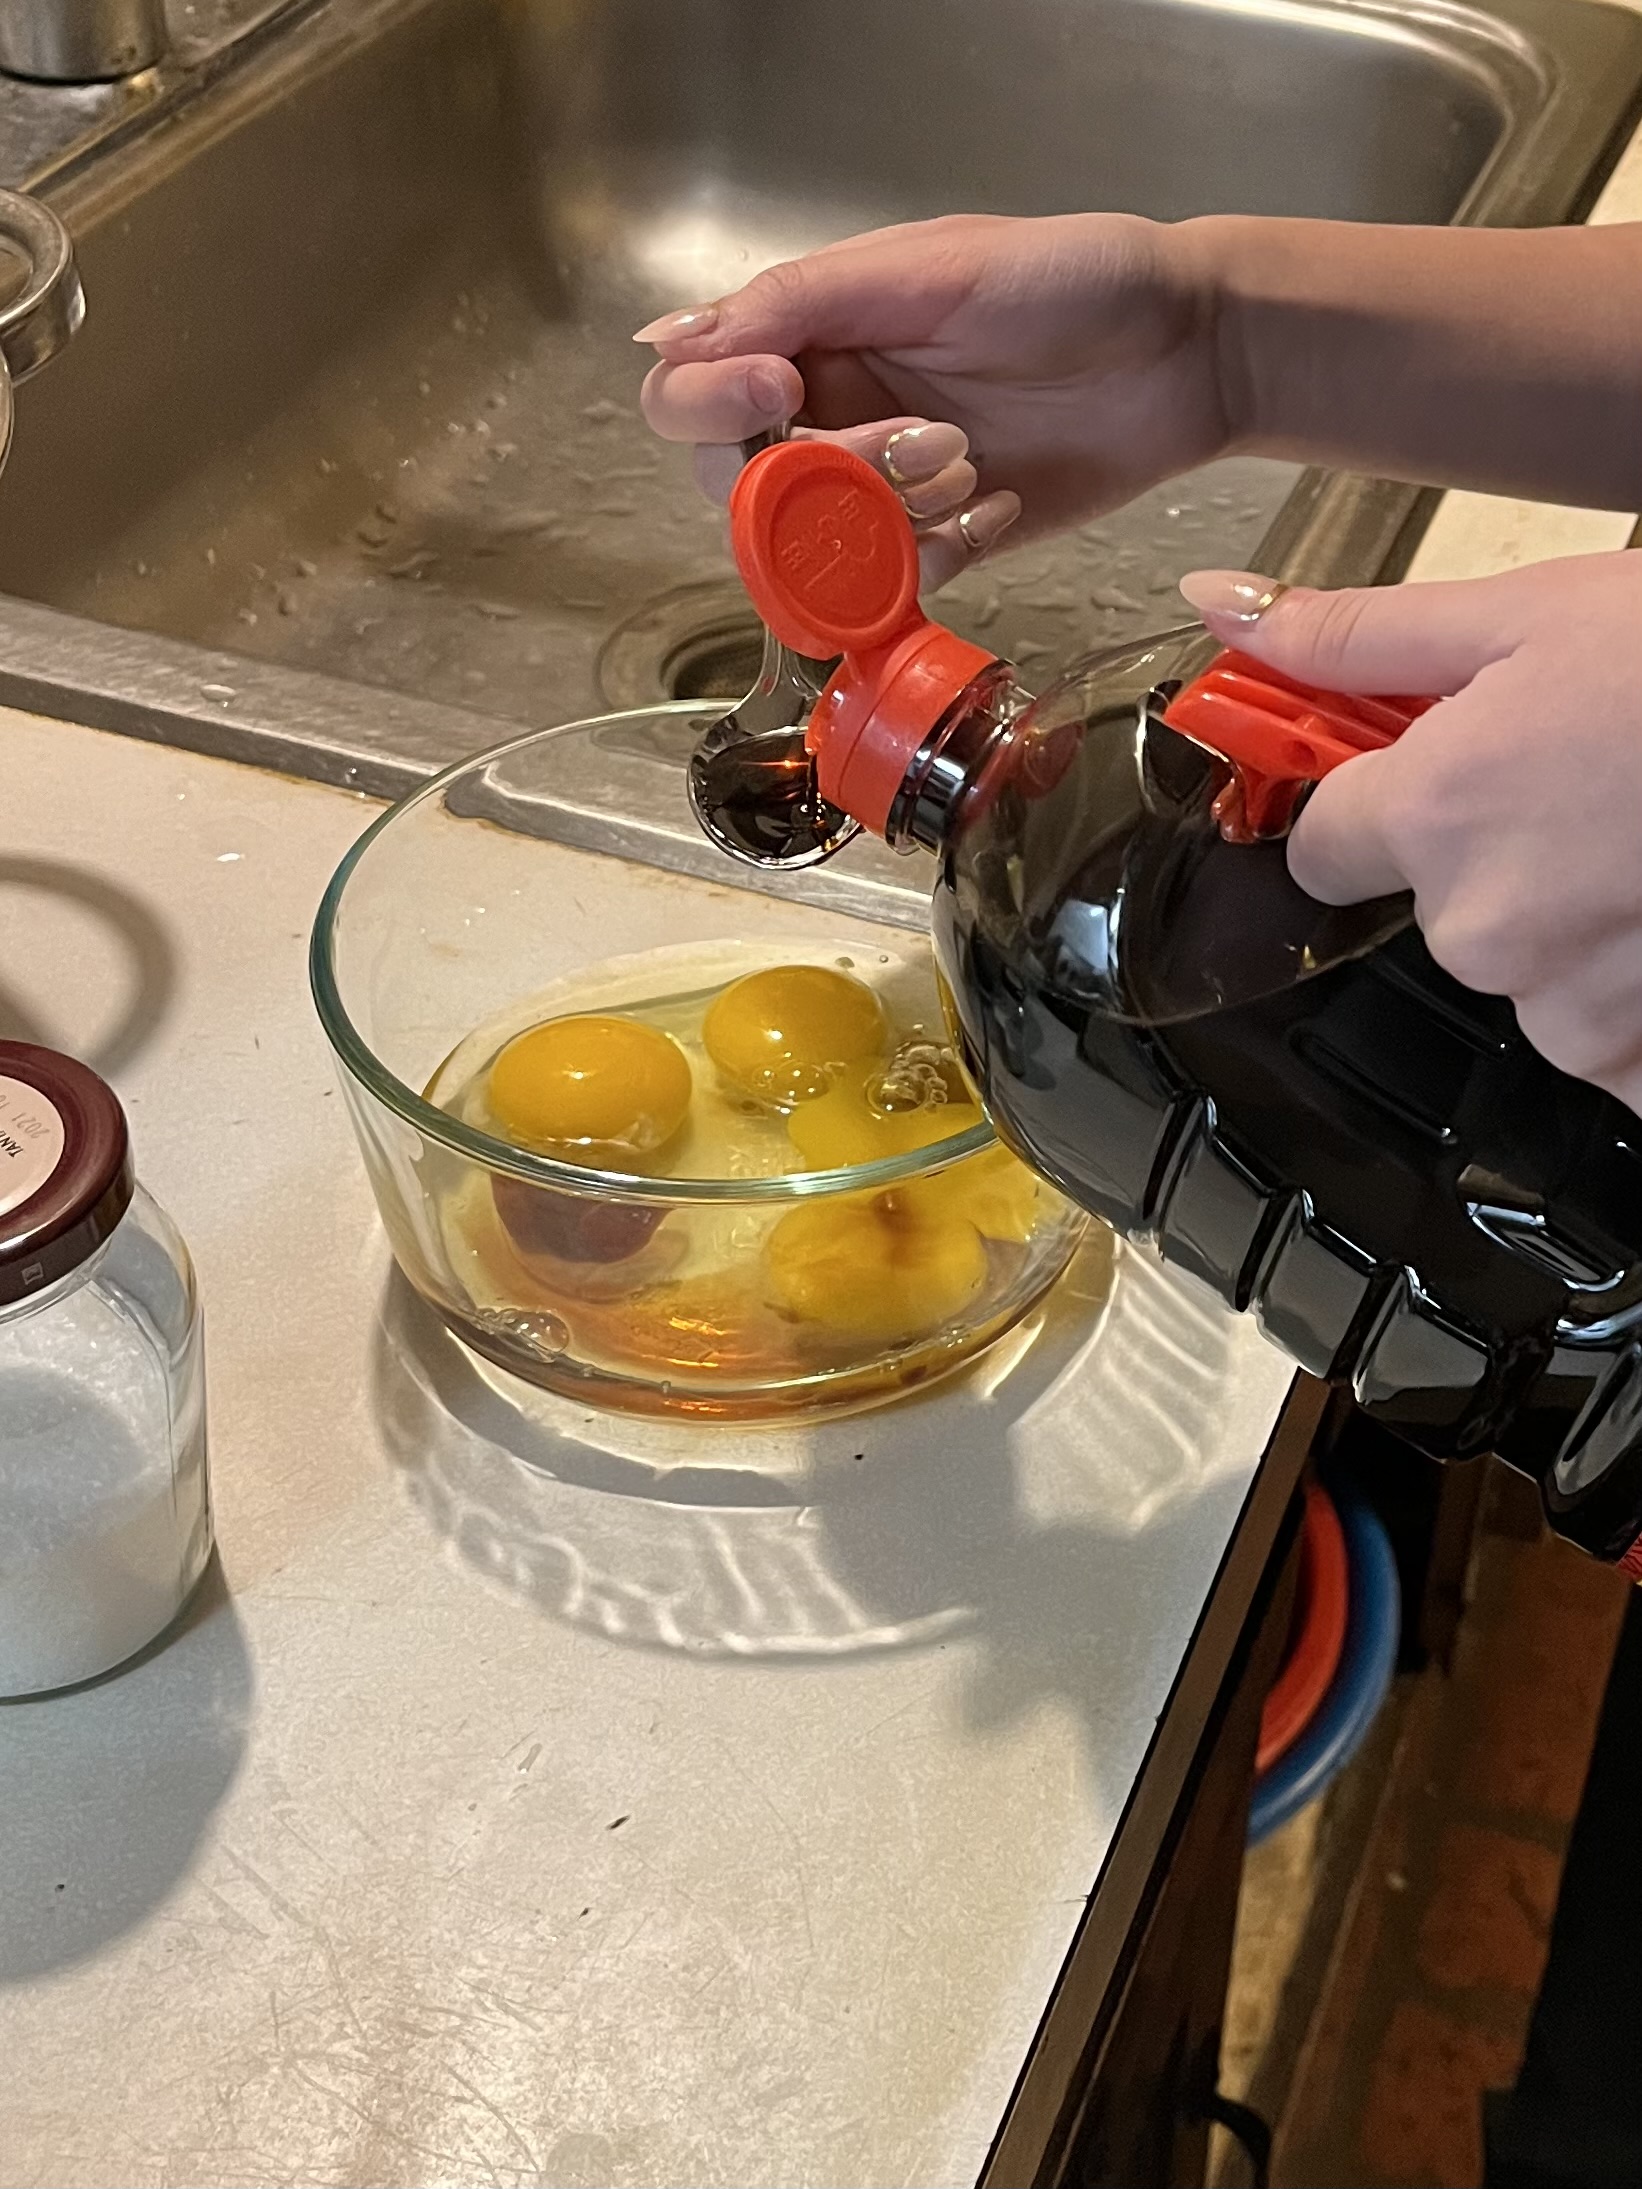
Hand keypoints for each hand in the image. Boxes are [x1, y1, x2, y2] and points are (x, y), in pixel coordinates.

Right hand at [636, 212, 1229, 589]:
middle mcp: (831, 414)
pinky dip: (939, 552)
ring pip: (814, 546)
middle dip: (818, 477)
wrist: (1185, 349)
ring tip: (971, 461)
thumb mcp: (927, 267)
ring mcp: (884, 486)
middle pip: (742, 488)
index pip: (691, 394)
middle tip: (919, 438)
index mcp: (812, 335)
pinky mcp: (939, 540)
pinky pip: (890, 583)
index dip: (715, 409)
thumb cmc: (1069, 279)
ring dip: (888, 516)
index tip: (782, 393)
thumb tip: (665, 341)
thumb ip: (797, 303)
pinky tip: (1000, 498)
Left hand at [1179, 552, 1641, 1110]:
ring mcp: (1567, 1008)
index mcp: (1432, 816)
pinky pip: (1605, 1037)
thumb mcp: (1527, 615)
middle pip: (1438, 906)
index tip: (1428, 776)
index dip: (1375, 803)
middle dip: (1496, 854)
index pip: (1323, 843)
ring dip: (1576, 920)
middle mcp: (1481, 929)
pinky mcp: (1636, 1060)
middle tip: (1594, 785)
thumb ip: (1360, 636)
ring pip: (1527, 970)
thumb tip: (1225, 611)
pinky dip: (1632, 981)